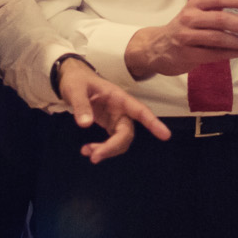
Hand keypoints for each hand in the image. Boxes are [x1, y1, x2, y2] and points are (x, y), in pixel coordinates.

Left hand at [56, 57, 171, 162]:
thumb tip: (85, 125)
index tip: (165, 135)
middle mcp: (121, 110)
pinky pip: (111, 142)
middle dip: (113, 147)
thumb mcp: (75, 89)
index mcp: (118, 97)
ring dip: (107, 150)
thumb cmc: (77, 80)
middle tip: (94, 157)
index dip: (153, 122)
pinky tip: (86, 150)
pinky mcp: (109, 125)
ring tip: (86, 152)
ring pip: (120, 140)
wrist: (72, 80)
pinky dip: (101, 149)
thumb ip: (81, 105)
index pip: (140, 110)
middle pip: (127, 133)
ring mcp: (116, 119)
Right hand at [124, 0, 237, 75]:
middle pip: (221, 19)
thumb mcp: (196, 12)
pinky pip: (214, 54)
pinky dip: (232, 53)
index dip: (237, 0)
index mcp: (195, 4)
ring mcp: (187, 36)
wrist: (157, 47)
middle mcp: (190, 18)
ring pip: (219, 38)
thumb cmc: (184, 29)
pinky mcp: (187, 54)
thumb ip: (217, 9)